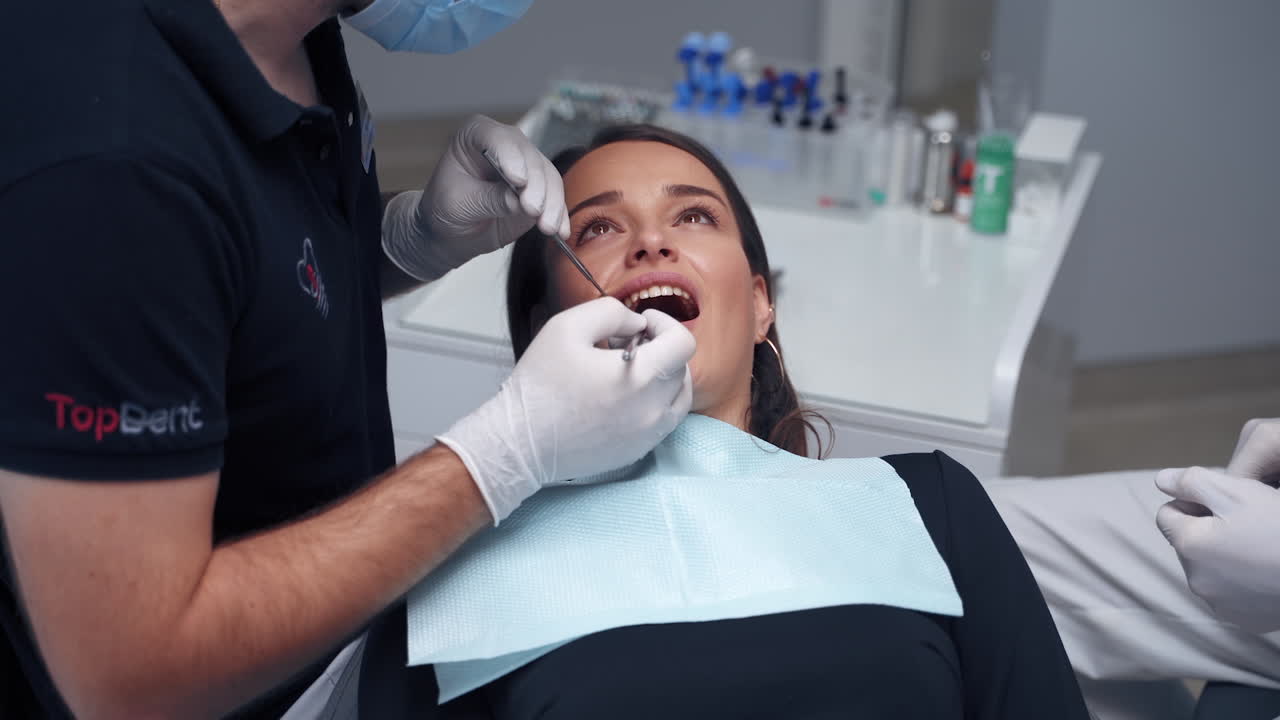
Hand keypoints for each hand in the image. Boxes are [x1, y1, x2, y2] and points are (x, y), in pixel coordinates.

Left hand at [382, 115, 568, 282]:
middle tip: (533, 209)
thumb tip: (518, 201)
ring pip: (548, 177)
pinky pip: (555, 198)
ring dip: (551, 203)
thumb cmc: (446, 208)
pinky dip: (559, 215)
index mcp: (476, 135)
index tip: (518, 180)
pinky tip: (560, 231)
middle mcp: (506, 145)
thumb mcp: (459, 204)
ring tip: (547, 226)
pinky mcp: (540, 190)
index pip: (497, 138)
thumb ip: (489, 199)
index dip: (510, 156)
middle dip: (536, 185)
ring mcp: (526, 166)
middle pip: (529, 158)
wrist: (452, 231)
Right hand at [437, 299, 694, 522]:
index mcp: (642, 378)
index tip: (641, 324)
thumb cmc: (540, 384)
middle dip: (660, 349)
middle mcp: (654, 411)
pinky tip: (622, 395)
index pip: (683, 344)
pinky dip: (654, 402)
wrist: (520, 443)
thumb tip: (638, 324)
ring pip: (678, 397)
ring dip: (663, 376)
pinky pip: (663, 420)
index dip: (665, 325)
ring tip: (628, 370)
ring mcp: (649, 436)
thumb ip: (612, 312)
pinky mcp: (638, 451)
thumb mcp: (567, 327)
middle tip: (626, 344)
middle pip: (680, 369)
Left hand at [1155, 418, 1279, 631]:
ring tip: (1259, 546)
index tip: (1224, 502)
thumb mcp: (1236, 492)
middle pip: (1187, 543)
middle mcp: (1196, 580)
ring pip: (1208, 568)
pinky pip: (1230, 593)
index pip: (1167, 514)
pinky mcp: (1244, 619)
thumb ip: (1191, 482)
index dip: (1193, 502)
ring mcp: (1220, 604)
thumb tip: (1162, 480)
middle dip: (1207, 529)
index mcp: (1188, 545)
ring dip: (1224, 555)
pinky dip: (1242, 580)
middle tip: (1247, 523)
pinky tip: (1266, 570)